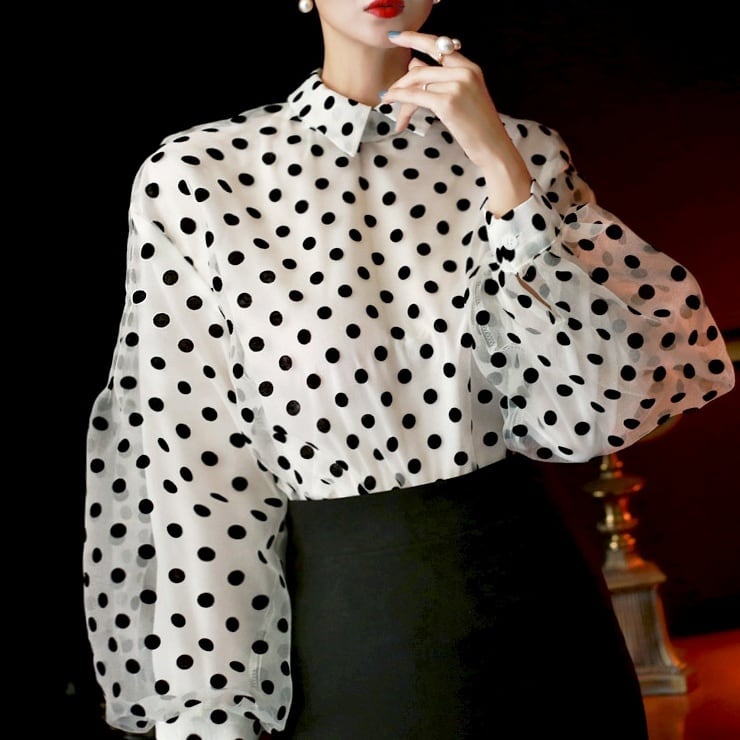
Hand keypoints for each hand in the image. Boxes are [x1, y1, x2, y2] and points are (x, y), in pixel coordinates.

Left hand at [383, 30, 531, 213]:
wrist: (493, 147)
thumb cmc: (478, 128)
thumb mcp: (463, 98)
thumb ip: (440, 81)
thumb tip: (414, 64)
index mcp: (470, 68)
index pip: (439, 45)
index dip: (415, 39)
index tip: (396, 37)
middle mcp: (464, 72)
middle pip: (421, 68)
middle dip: (401, 82)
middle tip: (388, 91)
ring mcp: (457, 86)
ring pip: (416, 84)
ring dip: (400, 96)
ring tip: (391, 106)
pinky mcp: (448, 102)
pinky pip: (415, 96)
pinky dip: (399, 97)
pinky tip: (390, 100)